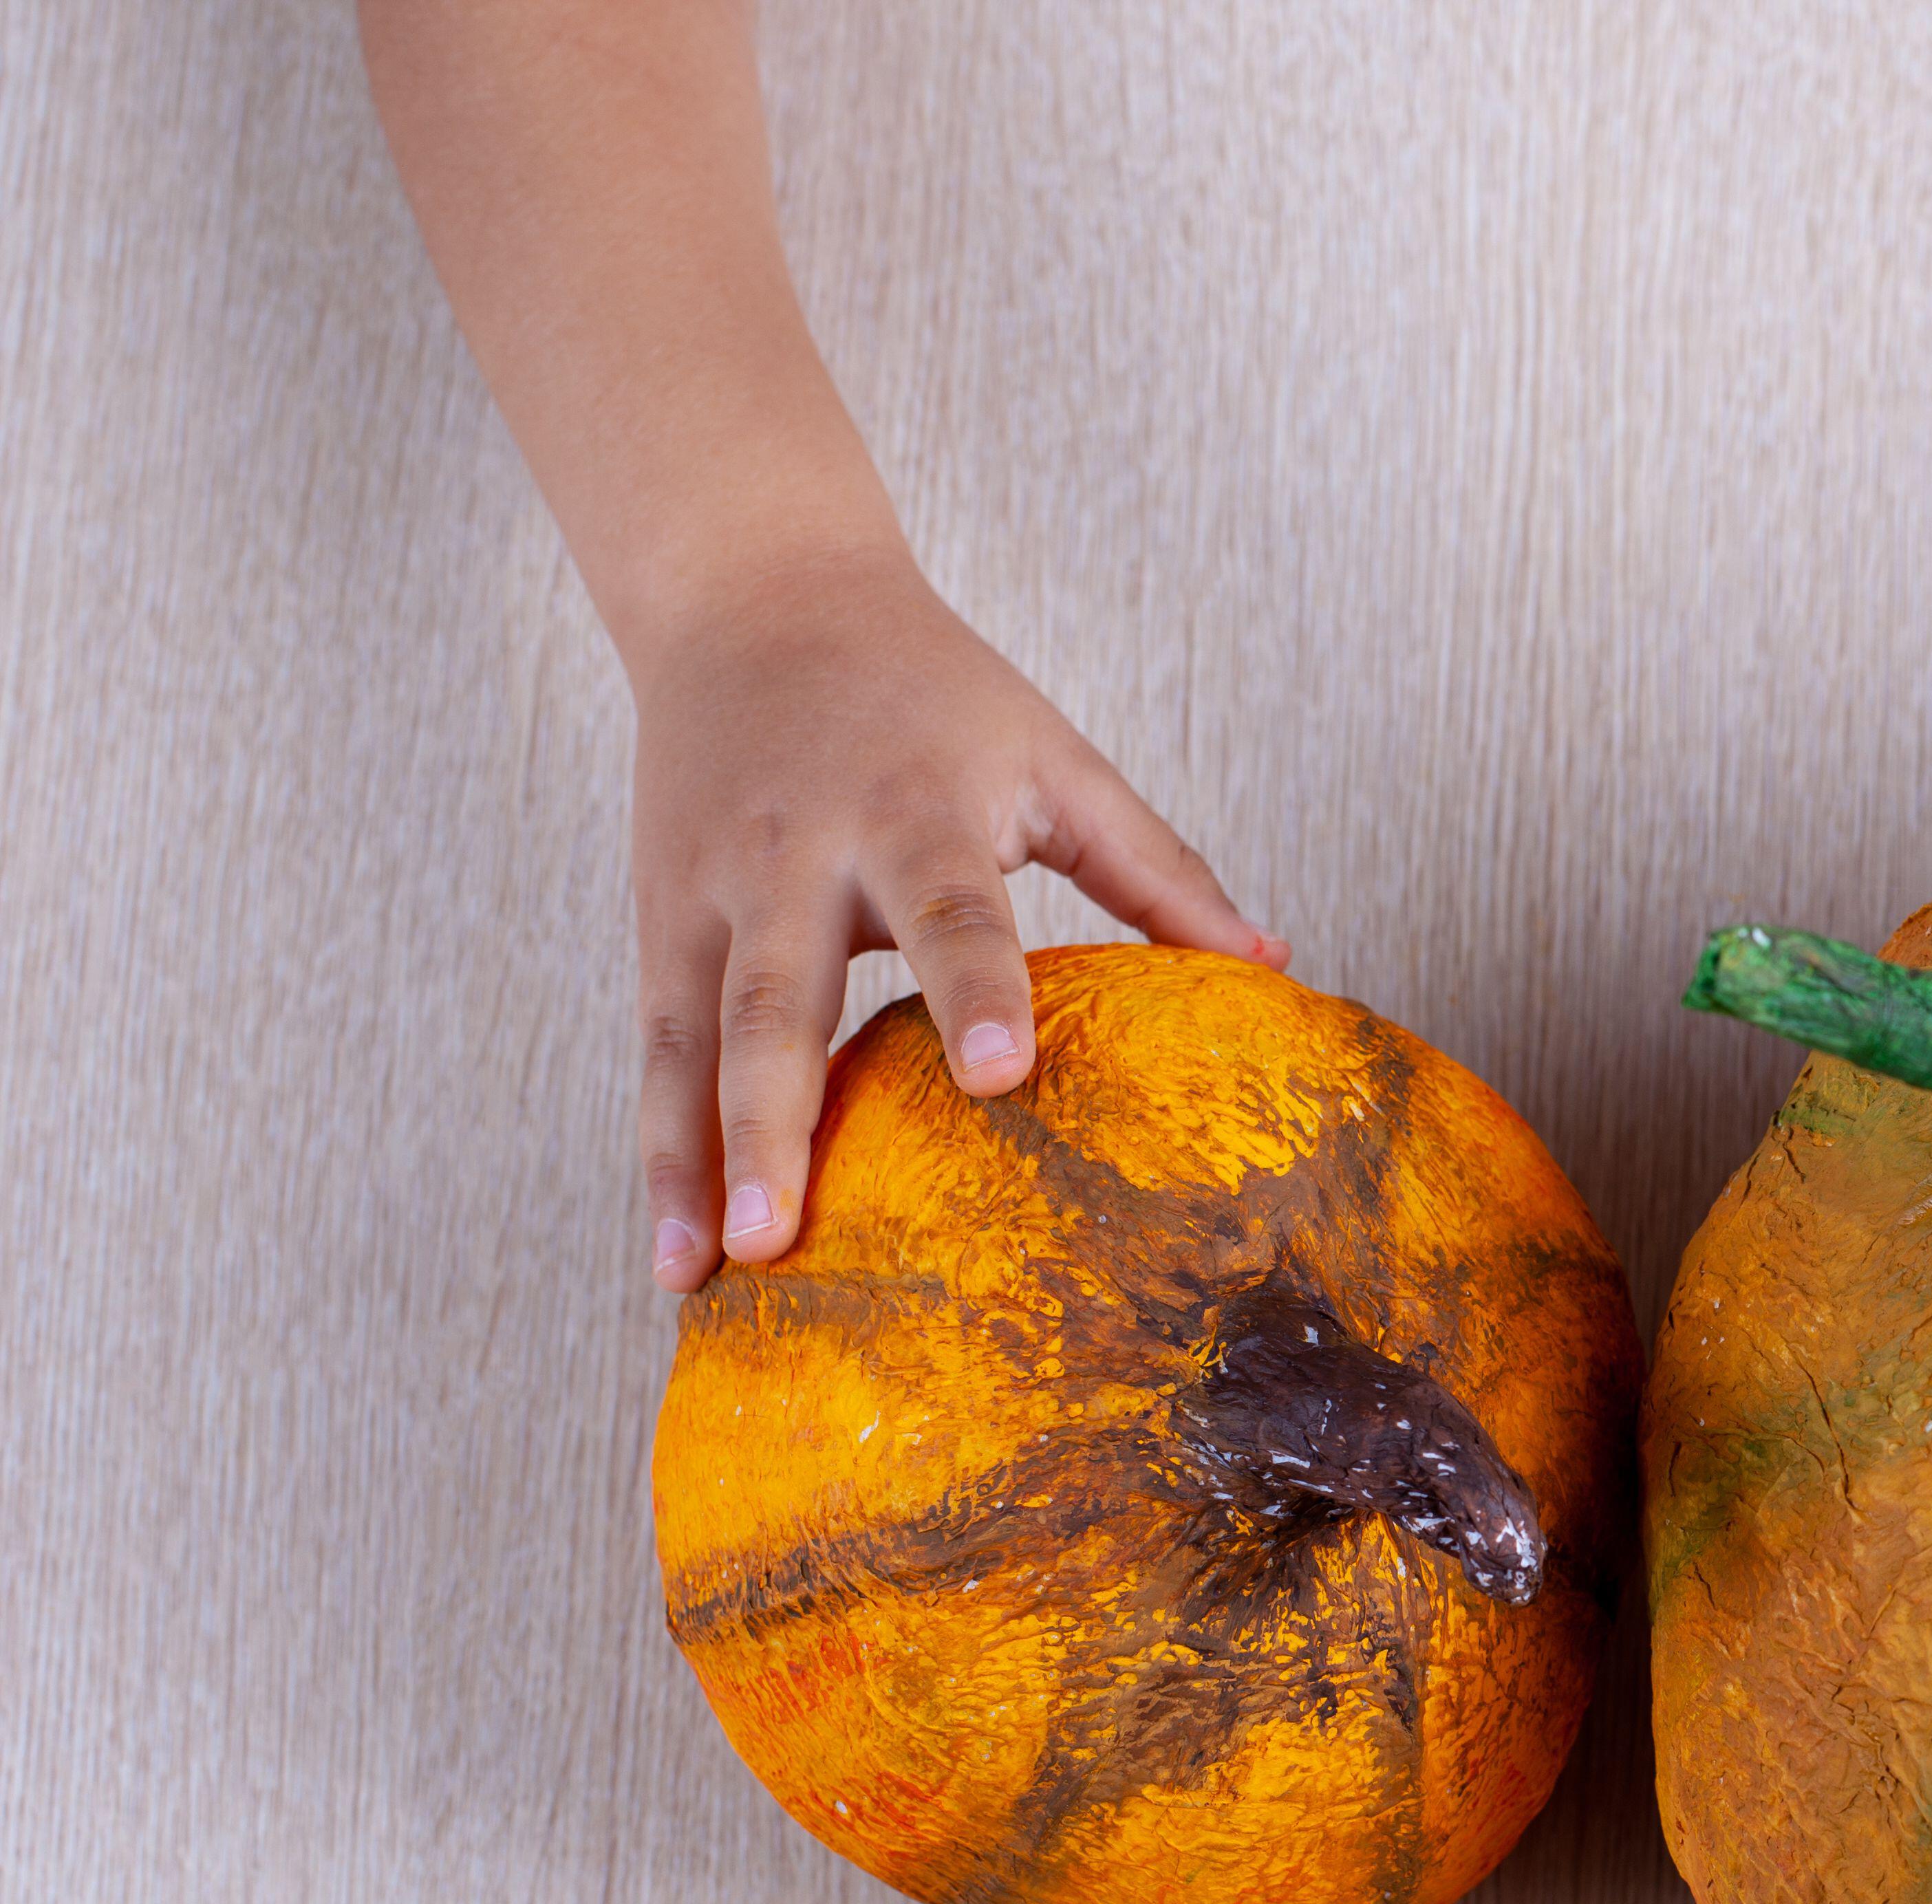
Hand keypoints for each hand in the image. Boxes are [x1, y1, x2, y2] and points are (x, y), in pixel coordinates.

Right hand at [629, 544, 1283, 1290]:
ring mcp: (710, 890)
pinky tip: (676, 1248)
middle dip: (776, 1121)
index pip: (950, 909)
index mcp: (912, 811)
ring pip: (691, 1038)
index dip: (975, 990)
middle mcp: (796, 854)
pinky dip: (660, 1149)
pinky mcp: (656, 918)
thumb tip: (1269, 966)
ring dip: (693, 1162)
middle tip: (785, 1236)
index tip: (1000, 1075)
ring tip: (703, 1273)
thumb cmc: (933, 691)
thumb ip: (1157, 867)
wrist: (754, 593)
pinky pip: (654, 1046)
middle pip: (779, 998)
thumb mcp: (1054, 758)